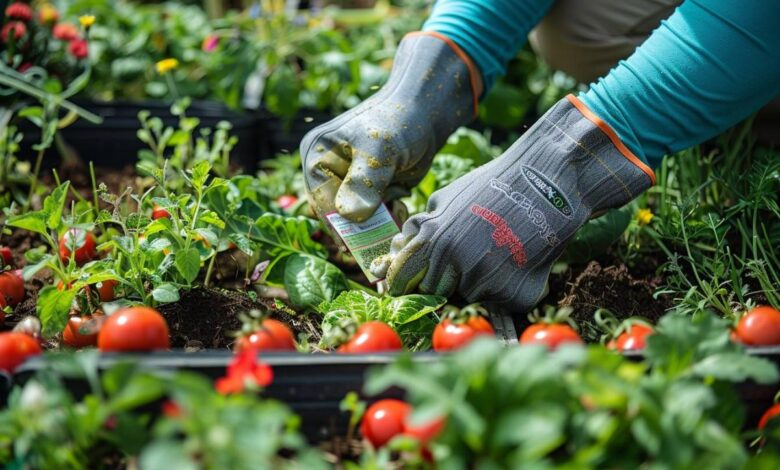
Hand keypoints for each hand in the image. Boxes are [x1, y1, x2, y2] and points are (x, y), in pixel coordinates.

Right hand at [300, 32, 479, 221]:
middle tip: (387, 225)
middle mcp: (327, 172)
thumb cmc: (400, 122)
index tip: (362, 244)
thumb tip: (349, 216)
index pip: (321, 203)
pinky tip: (401, 201)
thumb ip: (364, 182)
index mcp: (316, 157)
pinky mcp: (368, 191)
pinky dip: (388, 217)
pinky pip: (373, 217)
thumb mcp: (381, 150)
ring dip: (378, 223)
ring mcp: (348, 183)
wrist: (426, 113)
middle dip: (362, 226)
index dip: (341, 226)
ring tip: (397, 204)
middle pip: (337, 215)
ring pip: (357, 221)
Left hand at [371, 95, 654, 312]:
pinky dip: (508, 288)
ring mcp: (485, 283)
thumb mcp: (445, 199)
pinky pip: (501, 301)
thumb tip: (395, 252)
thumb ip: (418, 230)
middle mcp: (454, 265)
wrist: (549, 184)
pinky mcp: (514, 295)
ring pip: (471, 297)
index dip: (406, 283)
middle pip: (436, 294)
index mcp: (431, 242)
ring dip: (481, 282)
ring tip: (500, 250)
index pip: (402, 282)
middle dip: (447, 280)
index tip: (415, 282)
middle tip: (472, 255)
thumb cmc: (493, 188)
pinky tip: (518, 260)